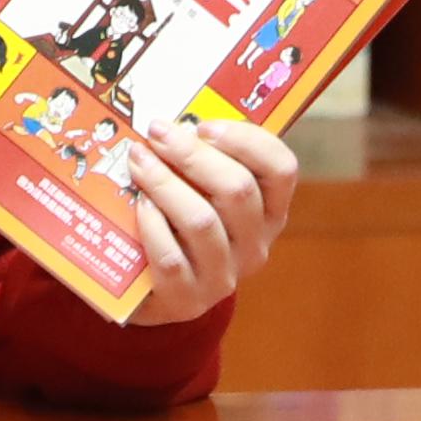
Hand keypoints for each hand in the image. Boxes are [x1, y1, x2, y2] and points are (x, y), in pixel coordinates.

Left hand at [116, 114, 298, 325]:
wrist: (151, 291)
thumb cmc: (178, 225)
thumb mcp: (201, 191)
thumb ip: (201, 159)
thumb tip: (172, 119)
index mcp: (269, 212)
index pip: (282, 169)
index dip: (246, 140)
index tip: (203, 124)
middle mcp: (255, 246)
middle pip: (238, 189)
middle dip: (191, 154)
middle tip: (157, 133)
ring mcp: (224, 277)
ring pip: (203, 221)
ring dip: (165, 183)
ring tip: (138, 161)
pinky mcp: (187, 301)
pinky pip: (171, 258)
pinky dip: (151, 226)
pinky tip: (138, 205)